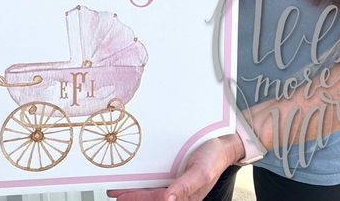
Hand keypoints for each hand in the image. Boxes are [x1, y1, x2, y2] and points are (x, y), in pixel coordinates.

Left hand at [107, 135, 242, 200]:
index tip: (123, 197)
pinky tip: (138, 179)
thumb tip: (168, 200)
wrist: (224, 144)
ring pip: (153, 190)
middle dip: (133, 197)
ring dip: (137, 190)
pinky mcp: (177, 175)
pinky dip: (146, 181)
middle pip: (152, 197)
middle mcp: (180, 192)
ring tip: (120, 189)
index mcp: (186, 197)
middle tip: (115, 193)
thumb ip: (185, 187)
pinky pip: (158, 180)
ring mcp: (177, 183)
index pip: (157, 200)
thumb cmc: (215, 158)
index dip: (138, 199)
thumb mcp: (201, 172)